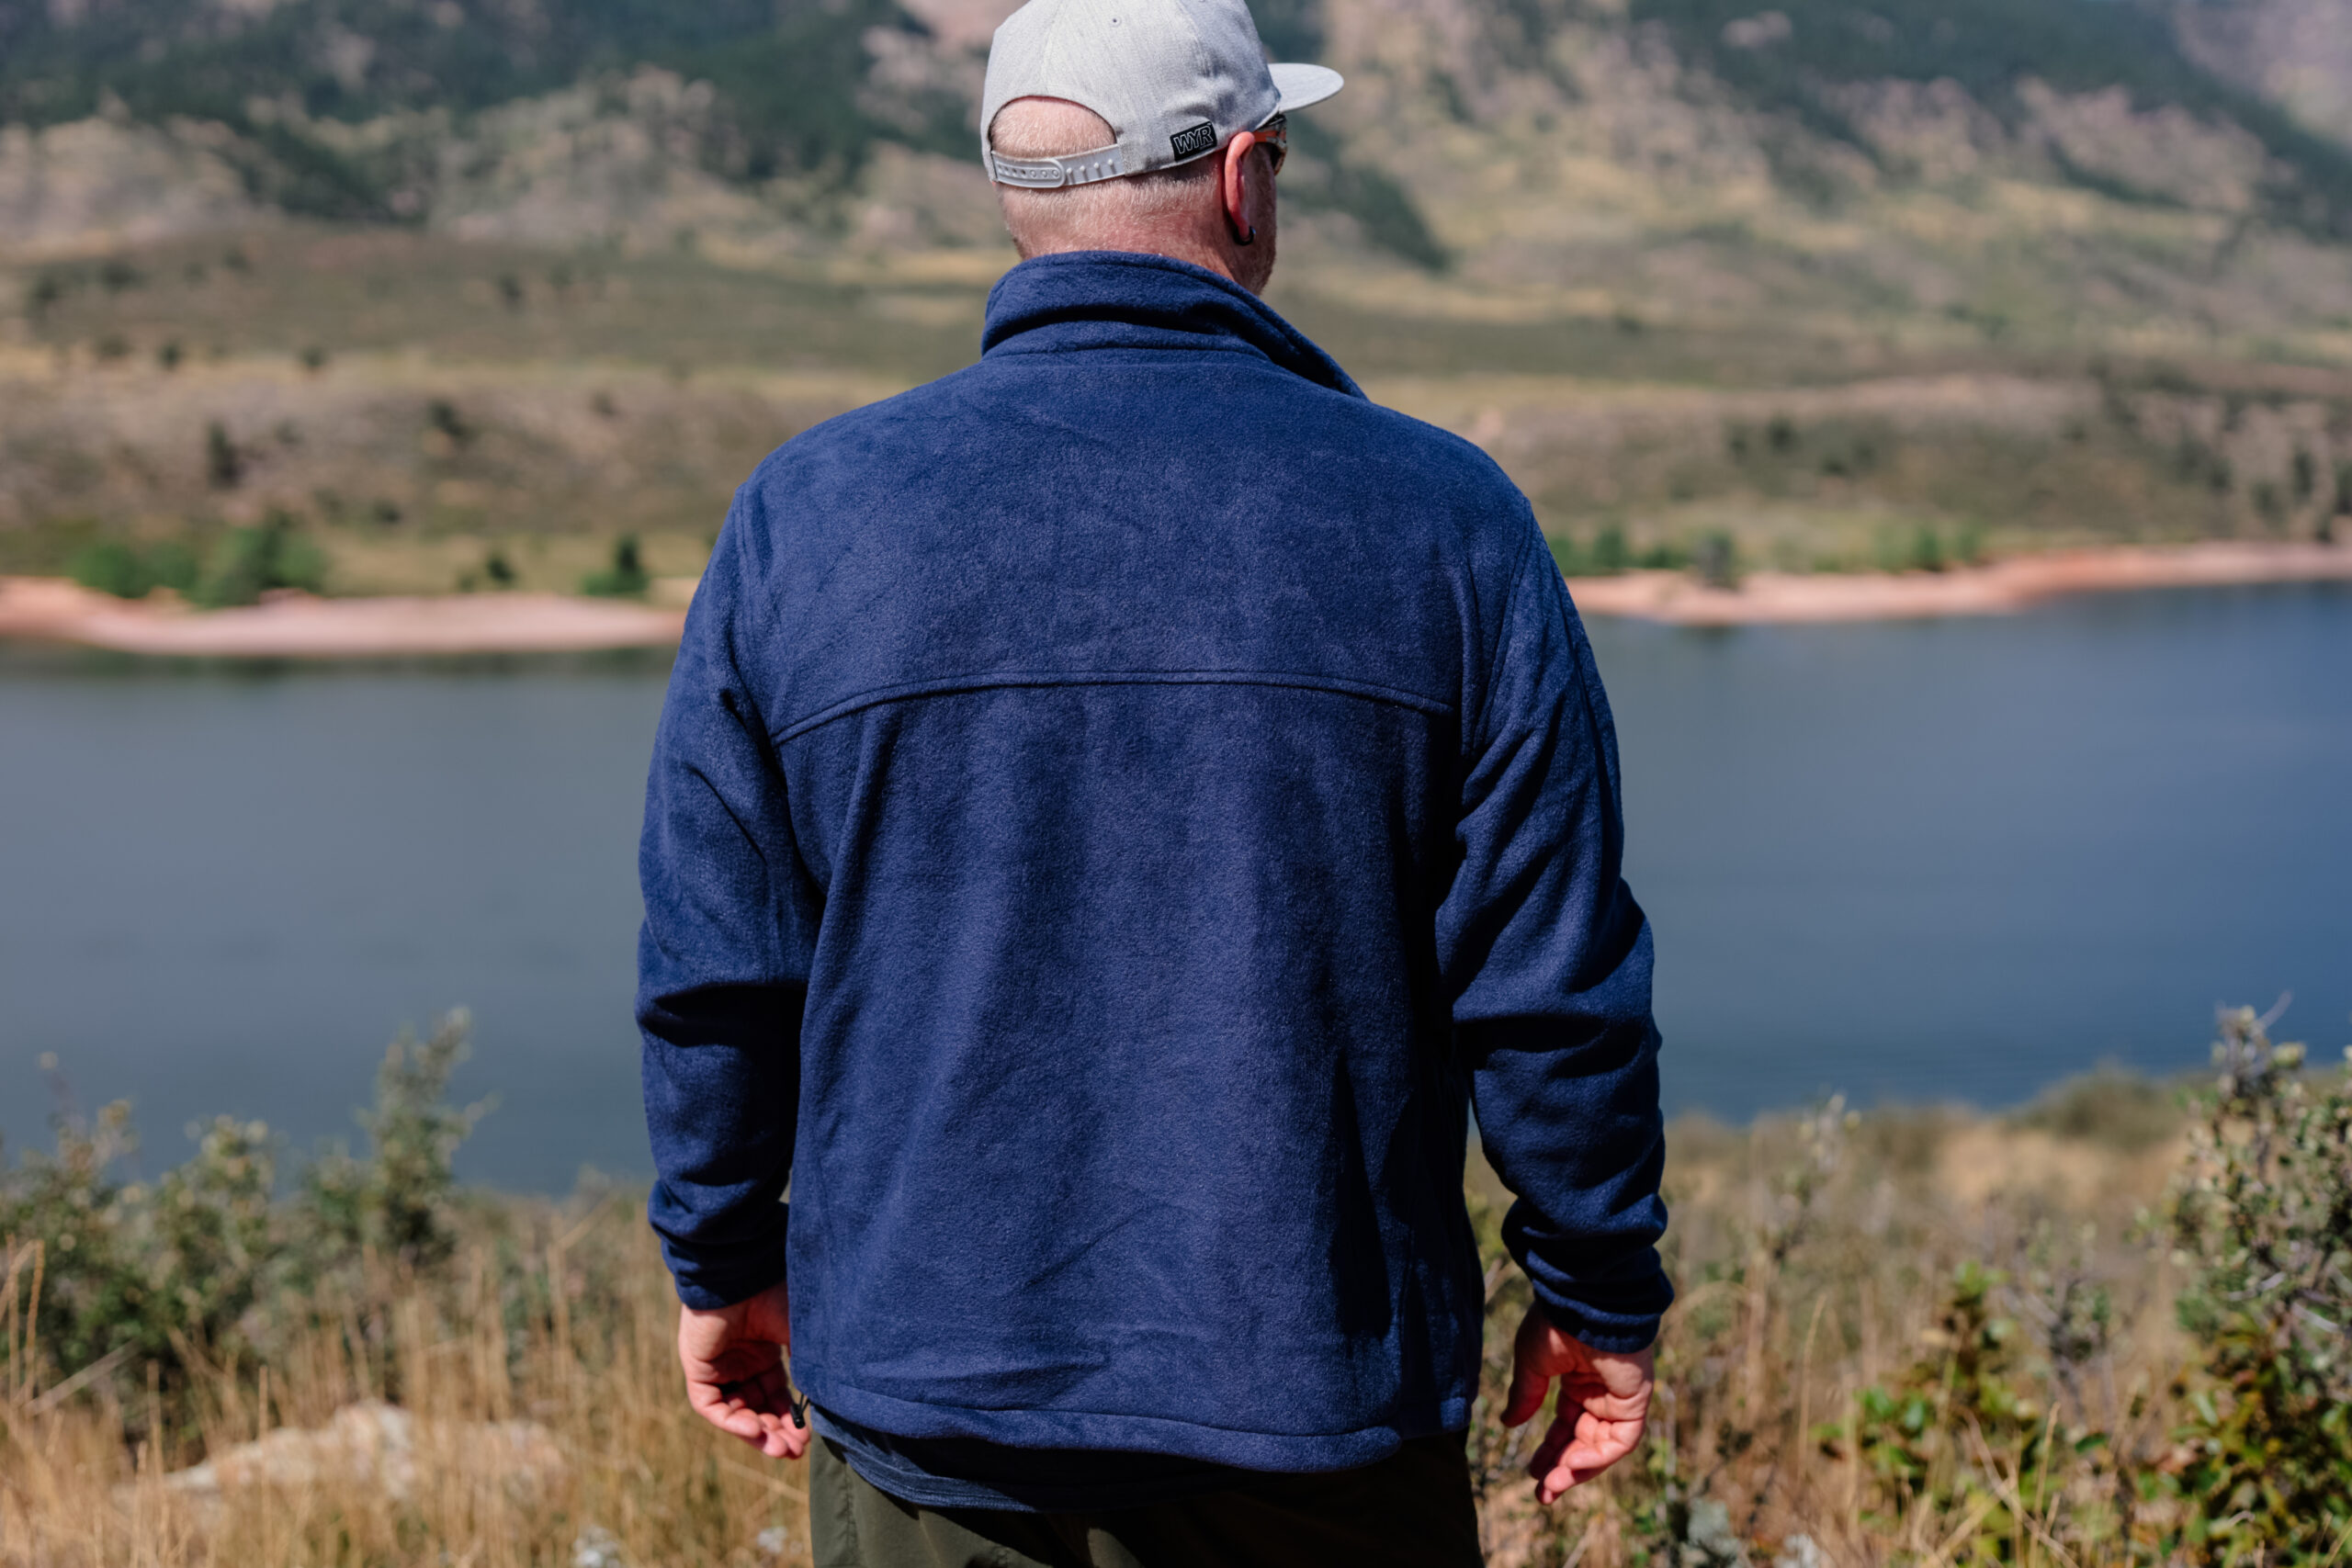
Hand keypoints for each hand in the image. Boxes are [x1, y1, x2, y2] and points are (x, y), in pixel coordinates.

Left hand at [678, 1280, 807, 1459]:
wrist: (743, 1272)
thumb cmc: (774, 1295)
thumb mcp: (799, 1335)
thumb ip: (809, 1366)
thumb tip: (828, 1398)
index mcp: (764, 1350)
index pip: (775, 1394)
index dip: (790, 1418)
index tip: (808, 1438)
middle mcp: (740, 1361)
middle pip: (757, 1408)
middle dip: (776, 1432)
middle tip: (795, 1452)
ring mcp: (718, 1366)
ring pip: (735, 1412)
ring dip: (757, 1433)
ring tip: (781, 1449)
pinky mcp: (698, 1368)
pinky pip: (712, 1405)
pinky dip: (732, 1421)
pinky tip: (755, 1430)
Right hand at [1501, 1305, 1653, 1502]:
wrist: (1584, 1303)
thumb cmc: (1556, 1324)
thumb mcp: (1531, 1364)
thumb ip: (1525, 1395)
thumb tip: (1509, 1424)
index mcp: (1577, 1380)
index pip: (1566, 1426)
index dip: (1550, 1451)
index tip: (1532, 1475)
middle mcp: (1601, 1393)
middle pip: (1583, 1442)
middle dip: (1562, 1470)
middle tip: (1543, 1495)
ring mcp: (1620, 1398)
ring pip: (1601, 1446)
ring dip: (1576, 1469)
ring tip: (1551, 1487)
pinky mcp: (1636, 1401)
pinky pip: (1620, 1440)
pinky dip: (1598, 1457)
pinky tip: (1572, 1466)